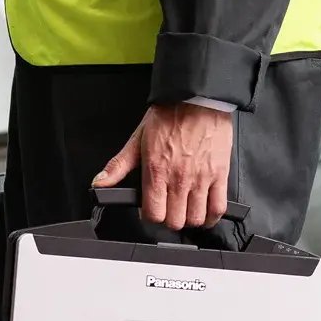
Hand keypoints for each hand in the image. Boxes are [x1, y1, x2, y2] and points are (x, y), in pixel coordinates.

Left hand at [93, 103, 231, 229]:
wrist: (195, 98)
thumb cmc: (169, 116)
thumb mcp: (137, 140)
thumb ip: (118, 166)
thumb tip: (100, 183)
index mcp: (156, 171)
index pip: (153, 214)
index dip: (150, 216)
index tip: (152, 210)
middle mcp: (178, 178)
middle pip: (174, 221)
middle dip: (170, 220)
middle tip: (169, 209)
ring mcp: (200, 178)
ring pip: (195, 218)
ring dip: (190, 219)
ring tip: (186, 210)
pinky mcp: (219, 174)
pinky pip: (218, 207)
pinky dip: (212, 216)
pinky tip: (206, 213)